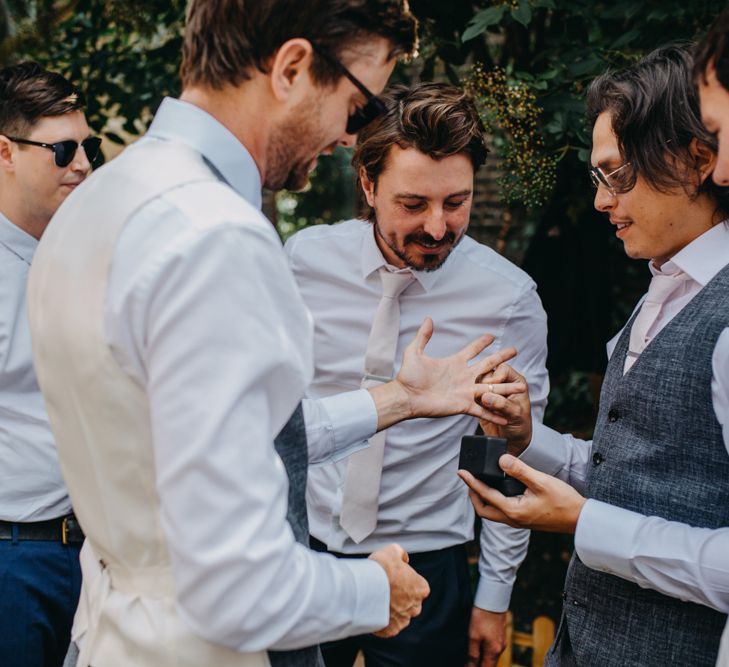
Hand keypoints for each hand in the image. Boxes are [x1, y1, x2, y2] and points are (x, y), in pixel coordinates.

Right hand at [369, 544, 429, 637]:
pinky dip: (383, 622)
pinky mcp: (391, 630)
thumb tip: (403, 558)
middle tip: (386, 589)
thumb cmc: (381, 568)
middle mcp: (415, 606)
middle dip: (401, 598)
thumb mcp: (393, 550)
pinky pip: (389, 627)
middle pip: (411, 603)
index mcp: (421, 588)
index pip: (419, 587)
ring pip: (401, 616)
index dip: (407, 582)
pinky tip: (375, 611)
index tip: (396, 579)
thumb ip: (402, 554)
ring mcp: (403, 620)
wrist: (365, 586)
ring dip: (393, 610)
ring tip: (378, 601)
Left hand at [370, 318, 525, 430]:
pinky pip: (481, 410)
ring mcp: (464, 391)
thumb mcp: (414, 352)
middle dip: (502, 358)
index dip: (482, 343)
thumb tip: (427, 318)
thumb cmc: (408, 376)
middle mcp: (463, 376)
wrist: (406, 397)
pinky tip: (505, 418)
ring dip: (506, 389)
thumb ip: (423, 336)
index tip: (492, 336)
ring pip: (490, 389)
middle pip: (487, 366)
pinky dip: (493, 414)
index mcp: (454, 363)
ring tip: (522, 388)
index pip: (472, 350)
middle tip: (515, 351)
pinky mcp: (462, 405)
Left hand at [458, 455, 585, 532]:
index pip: (485, 495)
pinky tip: (498, 490)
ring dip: (482, 499)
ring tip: (479, 482)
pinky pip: (502, 512)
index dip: (471, 482)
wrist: (580, 519)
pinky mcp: (524, 520)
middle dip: (473, 494)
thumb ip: (520, 470)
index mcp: (513, 511)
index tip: (461, 471)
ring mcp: (518, 522)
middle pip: (483, 510)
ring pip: (492, 513)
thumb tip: (501, 459)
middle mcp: (513, 520)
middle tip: (468, 478)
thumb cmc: (563, 501)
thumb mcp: (541, 481)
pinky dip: (493, 501)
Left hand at [467, 608, 505, 666]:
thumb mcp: (473, 636)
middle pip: (490, 664)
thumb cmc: (481, 617)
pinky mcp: (501, 635)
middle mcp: (500, 649)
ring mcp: (502, 642)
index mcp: (494, 651)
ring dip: (483, 660)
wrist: (493, 600)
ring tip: (471, 658)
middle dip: (479, 666)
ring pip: (492, 657)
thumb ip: (473, 653)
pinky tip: (478, 649)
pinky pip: (494, 649)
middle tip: (468, 664)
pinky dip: (486, 653)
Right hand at [477, 364, 531, 455]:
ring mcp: (491, 390)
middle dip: (483, 382)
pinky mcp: (481, 399)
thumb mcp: (515, 414)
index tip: (490, 387)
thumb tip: (486, 397)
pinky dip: (472, 398)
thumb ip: (502, 404)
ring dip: (475, 389)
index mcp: (516, 381)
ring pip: (478, 382)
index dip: (495, 377)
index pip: (503, 370)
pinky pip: (473, 393)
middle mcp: (503, 382)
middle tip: (481, 394)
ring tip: (475, 398)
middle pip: (488, 373)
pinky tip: (472, 404)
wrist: (512, 440)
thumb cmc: (520, 425)